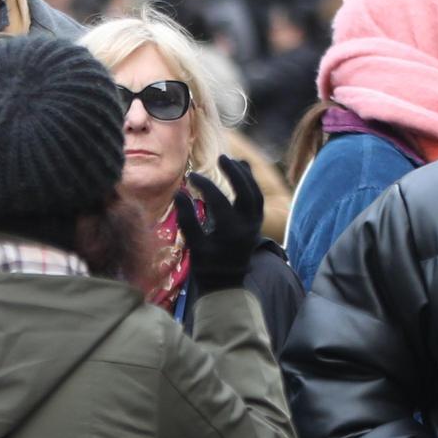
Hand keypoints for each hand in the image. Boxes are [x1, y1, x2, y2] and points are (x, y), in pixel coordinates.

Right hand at [176, 168, 263, 297]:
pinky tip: (242, 167)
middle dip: (235, 173)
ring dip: (245, 175)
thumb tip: (179, 193)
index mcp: (231, 232)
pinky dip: (251, 182)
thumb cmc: (206, 262)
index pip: (219, 201)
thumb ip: (187, 219)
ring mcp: (255, 223)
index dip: (205, 185)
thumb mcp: (193, 244)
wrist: (227, 280)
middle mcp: (248, 226)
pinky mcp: (257, 221)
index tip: (191, 177)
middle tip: (222, 157)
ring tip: (232, 159)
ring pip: (256, 193)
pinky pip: (258, 197)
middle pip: (247, 193)